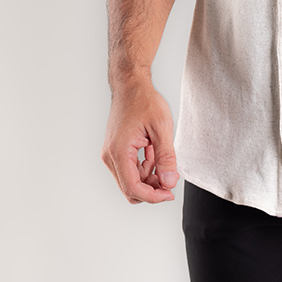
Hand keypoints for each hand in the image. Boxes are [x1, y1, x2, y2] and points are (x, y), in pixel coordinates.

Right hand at [101, 82, 178, 203]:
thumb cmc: (144, 100)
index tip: (170, 193)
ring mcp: (111, 153)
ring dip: (149, 177)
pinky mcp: (115, 150)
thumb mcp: (161, 127)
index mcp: (119, 152)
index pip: (133, 188)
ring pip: (130, 180)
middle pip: (130, 188)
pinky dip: (144, 168)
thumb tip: (169, 182)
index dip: (153, 196)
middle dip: (152, 189)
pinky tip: (155, 154)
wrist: (131, 84)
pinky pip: (129, 169)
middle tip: (170, 178)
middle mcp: (110, 156)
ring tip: (164, 159)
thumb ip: (166, 157)